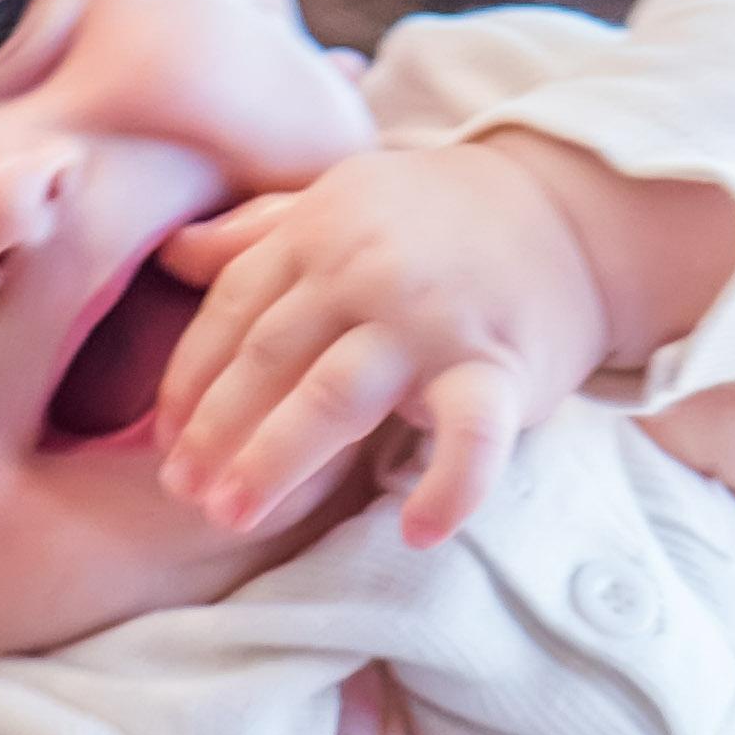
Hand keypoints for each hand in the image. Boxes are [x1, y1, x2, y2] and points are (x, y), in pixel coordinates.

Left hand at [151, 137, 620, 553]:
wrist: (570, 214)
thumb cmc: (439, 220)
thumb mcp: (343, 202)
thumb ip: (259, 233)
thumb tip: (171, 252)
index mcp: (319, 233)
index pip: (233, 313)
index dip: (190, 383)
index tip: (165, 442)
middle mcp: (365, 272)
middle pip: (269, 359)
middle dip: (217, 432)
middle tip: (185, 497)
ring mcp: (430, 321)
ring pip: (335, 396)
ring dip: (278, 461)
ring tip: (235, 518)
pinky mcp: (497, 366)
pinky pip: (470, 434)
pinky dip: (449, 486)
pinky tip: (418, 533)